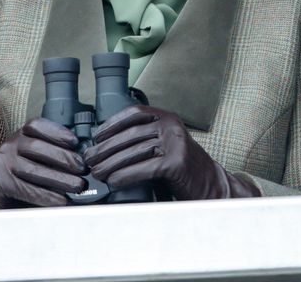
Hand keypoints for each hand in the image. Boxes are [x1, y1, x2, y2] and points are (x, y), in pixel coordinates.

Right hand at [0, 117, 85, 210]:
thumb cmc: (23, 179)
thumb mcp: (37, 161)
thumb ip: (53, 157)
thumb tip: (82, 160)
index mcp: (20, 136)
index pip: (36, 126)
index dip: (56, 132)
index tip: (75, 142)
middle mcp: (9, 146)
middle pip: (37, 148)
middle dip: (64, 158)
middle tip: (83, 169)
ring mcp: (2, 163)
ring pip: (33, 169)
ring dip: (60, 179)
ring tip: (78, 186)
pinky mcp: (0, 182)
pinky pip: (26, 189)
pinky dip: (47, 196)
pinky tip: (62, 201)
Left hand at [85, 105, 258, 200]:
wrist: (211, 186)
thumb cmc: (182, 169)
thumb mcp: (165, 145)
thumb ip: (144, 140)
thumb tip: (106, 146)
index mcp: (167, 118)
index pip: (134, 113)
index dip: (112, 123)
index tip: (96, 136)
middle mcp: (172, 126)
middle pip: (130, 134)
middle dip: (106, 147)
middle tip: (90, 159)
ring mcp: (176, 143)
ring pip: (134, 152)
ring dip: (111, 164)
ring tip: (98, 172)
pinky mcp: (177, 163)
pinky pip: (144, 168)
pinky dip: (125, 176)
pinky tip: (114, 181)